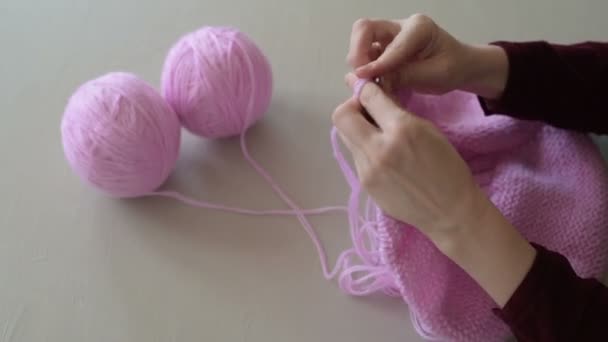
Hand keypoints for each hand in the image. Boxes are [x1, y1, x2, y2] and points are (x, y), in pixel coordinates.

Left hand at [333, 74, 487, 239]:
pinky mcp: (364, 184)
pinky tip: (383, 156)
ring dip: (357, 130)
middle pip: (341, 116)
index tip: (364, 88)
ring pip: (346, 137)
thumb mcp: (428, 130)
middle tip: (366, 113)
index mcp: (401, 129)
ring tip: (377, 135)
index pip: (368, 97)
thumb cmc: (447, 168)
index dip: (363, 88)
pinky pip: (355, 157)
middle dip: (351, 108)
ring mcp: (367, 169)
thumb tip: (374, 98)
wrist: (449, 211)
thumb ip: (397, 113)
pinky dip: (365, 150)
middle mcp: (378, 148)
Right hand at [346, 14, 507, 98]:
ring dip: (359, 61)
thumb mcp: (435, 75)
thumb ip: (404, 75)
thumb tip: (372, 80)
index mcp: (418, 27)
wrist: (459, 67)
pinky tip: (371, 84)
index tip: (363, 77)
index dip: (377, 63)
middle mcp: (400, 27)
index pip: (390, 44)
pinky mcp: (383, 49)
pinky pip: (365, 55)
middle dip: (358, 51)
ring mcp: (389, 37)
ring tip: (366, 83)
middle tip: (360, 76)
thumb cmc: (452, 68)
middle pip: (365, 29)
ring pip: (360, 40)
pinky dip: (363, 70)